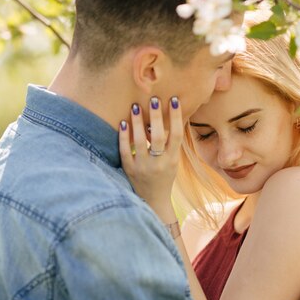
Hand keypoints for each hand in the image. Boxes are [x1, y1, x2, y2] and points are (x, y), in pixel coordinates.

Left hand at [119, 96, 182, 221]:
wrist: (153, 200)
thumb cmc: (165, 175)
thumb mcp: (173, 161)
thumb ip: (171, 143)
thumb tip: (170, 115)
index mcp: (172, 160)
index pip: (176, 135)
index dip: (176, 116)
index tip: (173, 100)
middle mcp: (158, 163)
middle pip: (158, 136)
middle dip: (156, 116)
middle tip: (153, 98)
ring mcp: (143, 167)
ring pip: (140, 142)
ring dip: (137, 122)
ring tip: (135, 106)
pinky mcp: (129, 170)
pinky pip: (125, 150)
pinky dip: (124, 136)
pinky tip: (123, 122)